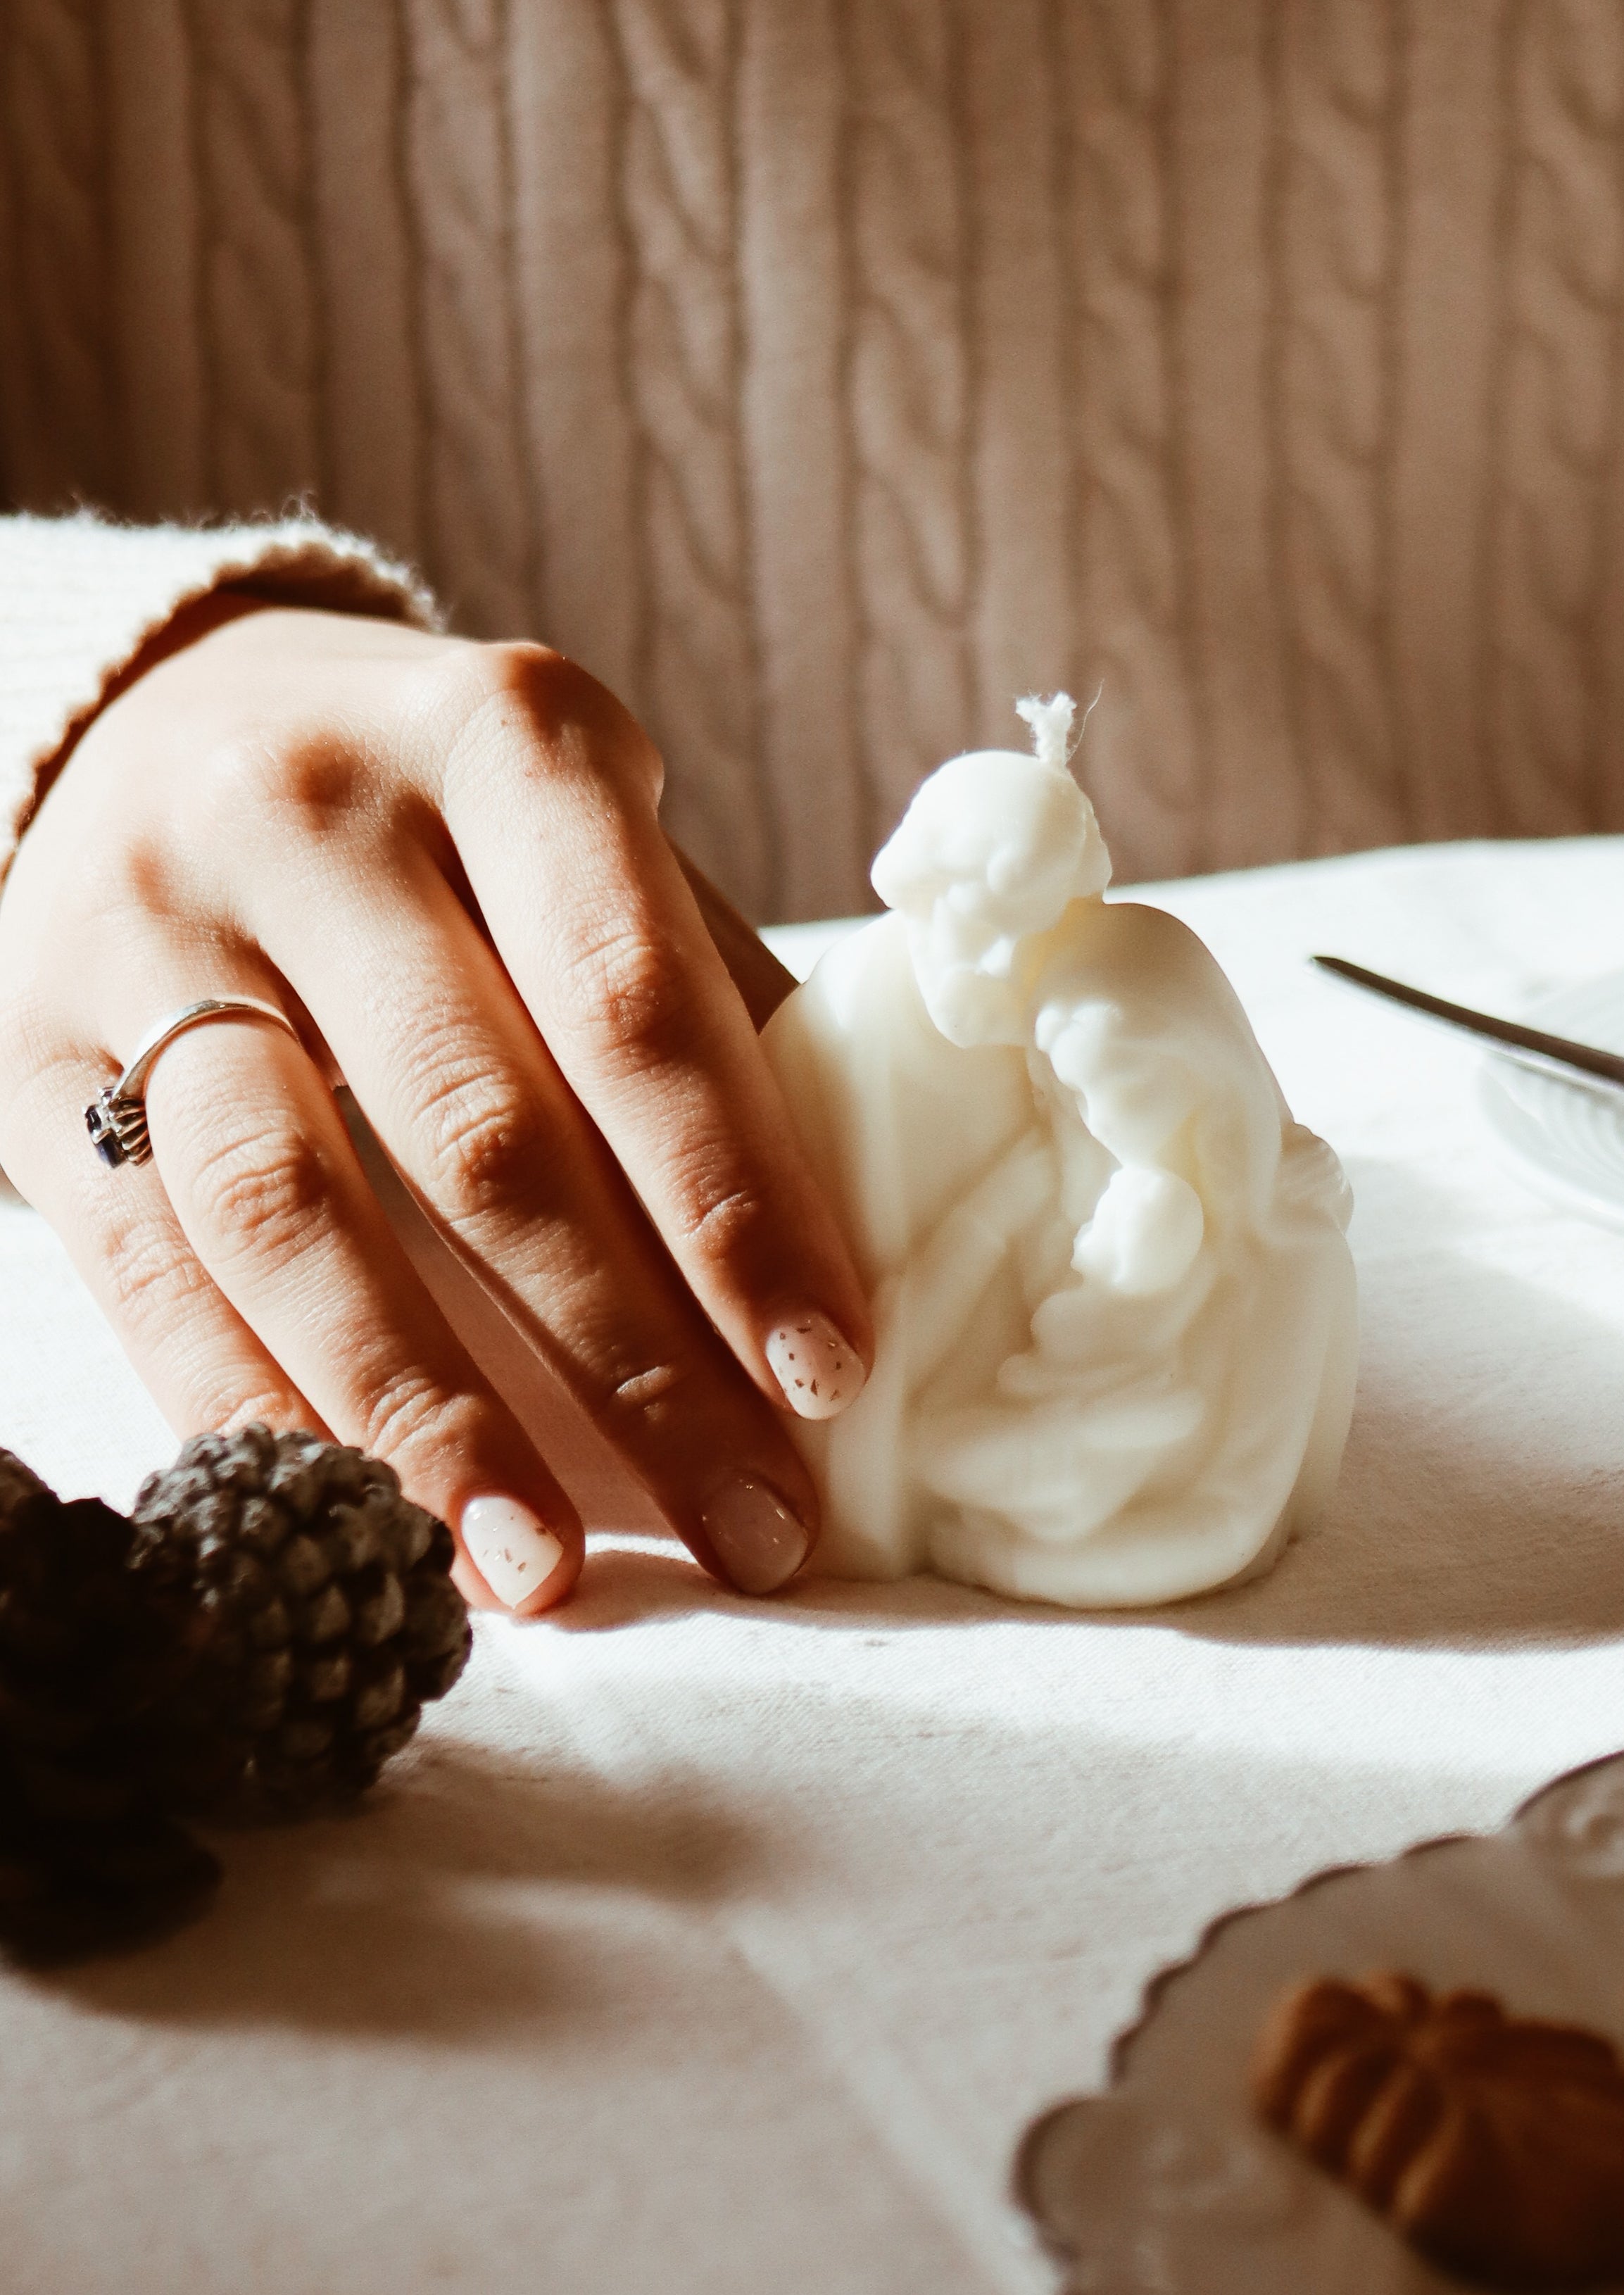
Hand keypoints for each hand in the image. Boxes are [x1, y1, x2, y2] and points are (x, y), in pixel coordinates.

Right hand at [0, 604, 874, 1611]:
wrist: (160, 722)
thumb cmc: (448, 824)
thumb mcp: (593, 844)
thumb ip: (711, 1012)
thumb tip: (869, 1247)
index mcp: (504, 741)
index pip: (636, 1007)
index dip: (736, 1207)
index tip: (829, 1375)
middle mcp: (312, 816)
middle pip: (480, 1134)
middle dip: (631, 1361)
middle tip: (748, 1522)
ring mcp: (150, 933)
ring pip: (293, 1218)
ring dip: (430, 1425)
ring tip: (549, 1572)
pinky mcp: (33, 1060)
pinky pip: (150, 1278)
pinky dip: (263, 1420)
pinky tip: (364, 1535)